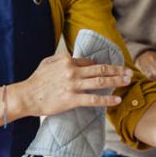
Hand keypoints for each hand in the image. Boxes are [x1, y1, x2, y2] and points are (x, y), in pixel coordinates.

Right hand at [16, 50, 131, 116]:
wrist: (26, 96)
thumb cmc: (36, 81)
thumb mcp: (47, 62)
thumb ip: (61, 58)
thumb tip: (72, 57)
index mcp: (67, 60)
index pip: (89, 62)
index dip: (100, 67)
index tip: (109, 71)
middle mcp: (72, 71)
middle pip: (100, 69)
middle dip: (117, 70)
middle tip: (129, 71)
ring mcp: (73, 85)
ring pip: (100, 82)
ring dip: (116, 81)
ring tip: (127, 81)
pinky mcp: (72, 99)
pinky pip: (94, 99)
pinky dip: (107, 99)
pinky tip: (116, 100)